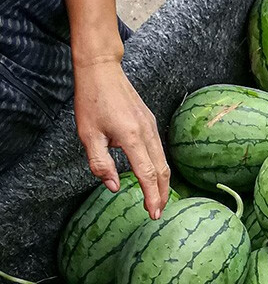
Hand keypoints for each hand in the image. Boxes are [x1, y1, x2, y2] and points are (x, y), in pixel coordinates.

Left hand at [74, 59, 169, 218]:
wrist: (102, 70)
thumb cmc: (91, 101)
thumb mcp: (88, 135)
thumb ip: (100, 163)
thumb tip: (113, 186)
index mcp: (131, 137)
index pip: (147, 174)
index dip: (151, 196)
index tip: (153, 213)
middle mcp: (147, 133)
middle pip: (162, 171)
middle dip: (162, 194)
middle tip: (158, 212)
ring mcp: (151, 127)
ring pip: (164, 161)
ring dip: (162, 182)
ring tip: (158, 198)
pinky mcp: (150, 123)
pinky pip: (159, 150)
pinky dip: (160, 168)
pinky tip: (153, 176)